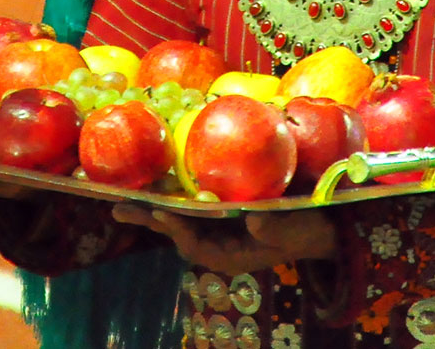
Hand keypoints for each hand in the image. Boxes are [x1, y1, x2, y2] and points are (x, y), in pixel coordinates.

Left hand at [111, 204, 336, 275]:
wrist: (318, 225)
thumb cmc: (308, 229)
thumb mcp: (297, 231)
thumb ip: (276, 229)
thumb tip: (254, 221)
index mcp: (232, 255)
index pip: (196, 244)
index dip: (177, 227)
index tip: (160, 211)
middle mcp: (218, 244)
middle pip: (177, 231)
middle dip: (148, 219)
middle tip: (116, 208)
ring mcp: (218, 228)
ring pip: (179, 218)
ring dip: (154, 206)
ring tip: (125, 196)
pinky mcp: (222, 212)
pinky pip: (191, 205)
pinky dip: (174, 195)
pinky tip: (160, 179)